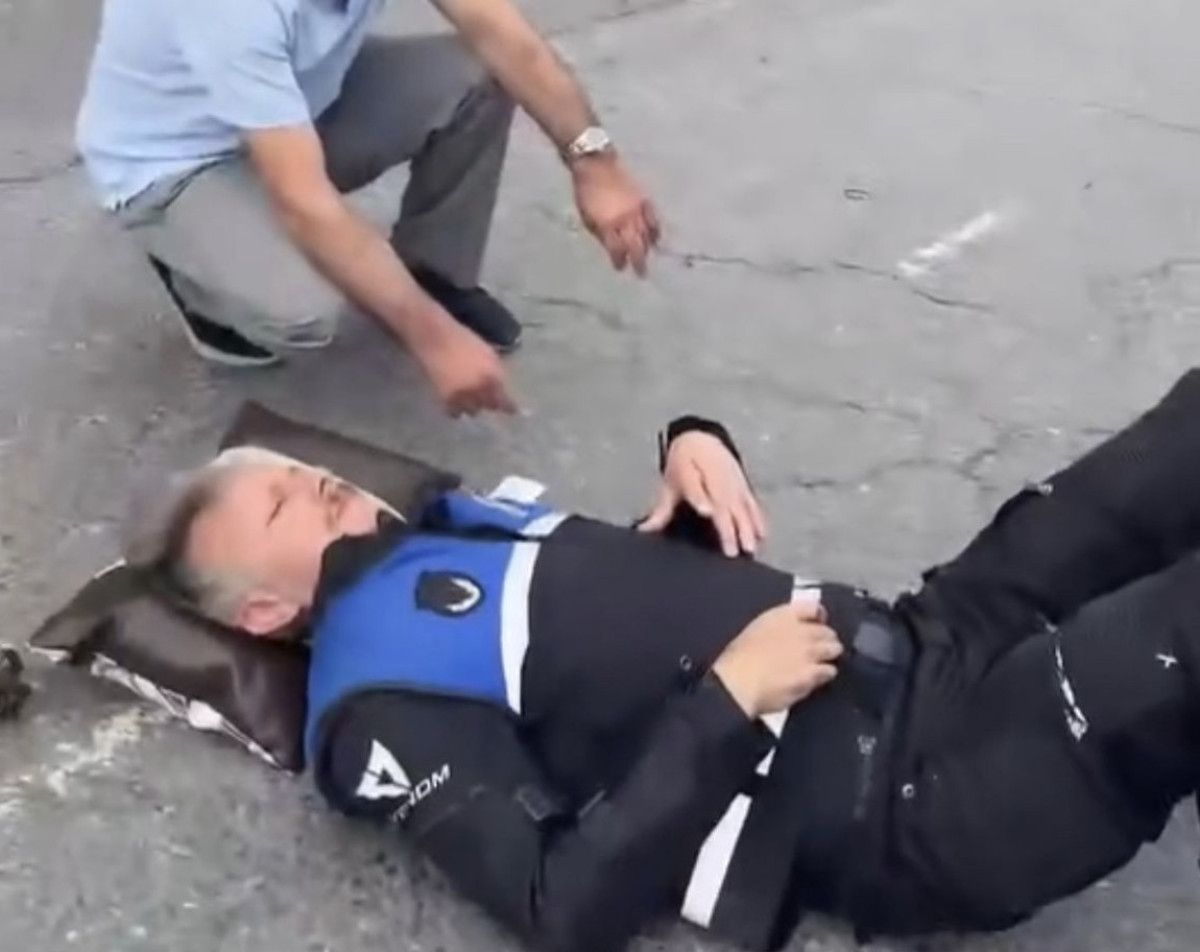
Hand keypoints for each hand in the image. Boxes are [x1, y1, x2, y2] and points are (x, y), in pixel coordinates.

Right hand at [415, 321, 517, 416]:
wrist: (435, 338)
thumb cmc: (463, 340)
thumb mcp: (488, 353)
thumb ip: (496, 372)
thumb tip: (503, 388)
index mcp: (492, 376)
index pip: (505, 400)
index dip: (511, 408)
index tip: (517, 413)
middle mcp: (479, 389)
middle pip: (490, 407)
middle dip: (490, 402)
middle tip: (486, 397)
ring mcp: (462, 395)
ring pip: (473, 411)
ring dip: (473, 405)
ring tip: (469, 397)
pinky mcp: (445, 399)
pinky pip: (455, 413)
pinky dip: (457, 409)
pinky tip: (457, 402)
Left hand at [572, 154, 660, 276]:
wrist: (596, 164)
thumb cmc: (586, 193)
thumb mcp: (587, 218)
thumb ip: (601, 234)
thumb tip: (612, 248)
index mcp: (608, 225)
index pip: (617, 249)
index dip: (619, 261)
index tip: (620, 268)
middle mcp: (625, 219)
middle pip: (635, 246)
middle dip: (639, 261)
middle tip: (641, 274)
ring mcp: (636, 209)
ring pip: (646, 234)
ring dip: (647, 249)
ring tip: (647, 257)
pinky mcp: (643, 199)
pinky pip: (653, 218)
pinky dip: (655, 230)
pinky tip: (656, 239)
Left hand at [639, 431, 766, 556]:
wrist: (701, 439)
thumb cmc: (683, 465)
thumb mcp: (668, 485)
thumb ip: (661, 511)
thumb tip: (644, 530)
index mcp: (691, 473)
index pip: (695, 487)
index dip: (701, 499)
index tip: (707, 512)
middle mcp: (715, 478)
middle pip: (724, 504)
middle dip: (729, 527)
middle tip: (732, 551)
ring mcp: (732, 482)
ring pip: (741, 506)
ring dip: (747, 528)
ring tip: (750, 548)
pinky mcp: (744, 485)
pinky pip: (752, 504)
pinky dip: (758, 519)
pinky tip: (762, 536)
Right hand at [712, 601, 841, 717]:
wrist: (737, 683)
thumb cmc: (739, 660)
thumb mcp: (757, 630)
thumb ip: (778, 627)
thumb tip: (789, 632)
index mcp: (783, 616)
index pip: (814, 608)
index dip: (819, 617)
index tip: (818, 623)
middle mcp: (800, 630)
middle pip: (827, 631)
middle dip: (825, 639)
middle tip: (819, 649)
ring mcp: (809, 652)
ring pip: (833, 649)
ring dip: (829, 655)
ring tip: (821, 663)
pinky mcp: (812, 673)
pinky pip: (830, 670)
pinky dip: (826, 674)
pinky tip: (817, 678)